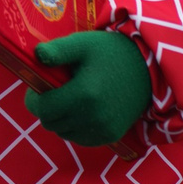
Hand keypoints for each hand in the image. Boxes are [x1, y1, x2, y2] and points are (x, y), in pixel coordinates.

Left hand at [24, 31, 151, 145]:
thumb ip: (58, 50)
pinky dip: (76, 128)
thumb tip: (36, 55)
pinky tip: (83, 110)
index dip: (34, 100)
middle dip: (47, 109)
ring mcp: (103, 129)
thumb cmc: (111, 53)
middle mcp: (93, 116)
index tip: (38, 89)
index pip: (42, 109)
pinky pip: (80, 139)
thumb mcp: (83, 44)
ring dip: (61, 119)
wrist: (148, 69)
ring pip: (64, 133)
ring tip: (71, 100)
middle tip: (56, 92)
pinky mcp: (111, 135)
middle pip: (50, 123)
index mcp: (83, 94)